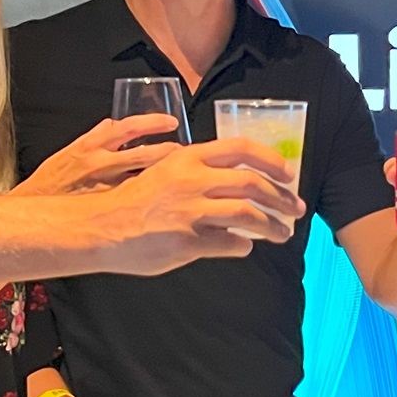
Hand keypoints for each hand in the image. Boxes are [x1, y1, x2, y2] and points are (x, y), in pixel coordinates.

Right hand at [17, 115, 180, 195]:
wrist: (34, 215)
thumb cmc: (49, 185)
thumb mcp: (67, 154)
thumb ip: (92, 138)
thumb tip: (111, 124)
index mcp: (91, 147)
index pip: (128, 127)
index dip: (153, 122)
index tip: (171, 122)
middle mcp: (101, 166)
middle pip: (146, 154)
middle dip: (172, 153)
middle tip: (189, 153)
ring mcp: (108, 190)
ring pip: (148, 180)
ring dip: (170, 178)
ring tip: (185, 178)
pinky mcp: (110, 211)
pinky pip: (140, 203)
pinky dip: (156, 200)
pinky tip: (168, 202)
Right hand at [92, 138, 308, 273]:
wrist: (101, 227)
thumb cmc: (134, 200)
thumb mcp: (165, 171)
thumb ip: (197, 171)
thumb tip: (236, 178)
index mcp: (188, 157)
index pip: (241, 149)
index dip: (271, 161)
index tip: (289, 174)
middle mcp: (192, 180)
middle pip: (252, 184)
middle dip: (281, 198)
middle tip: (295, 208)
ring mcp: (190, 211)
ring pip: (248, 215)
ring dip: (273, 225)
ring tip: (283, 233)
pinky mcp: (187, 242)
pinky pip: (230, 243)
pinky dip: (244, 245)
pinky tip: (246, 246)